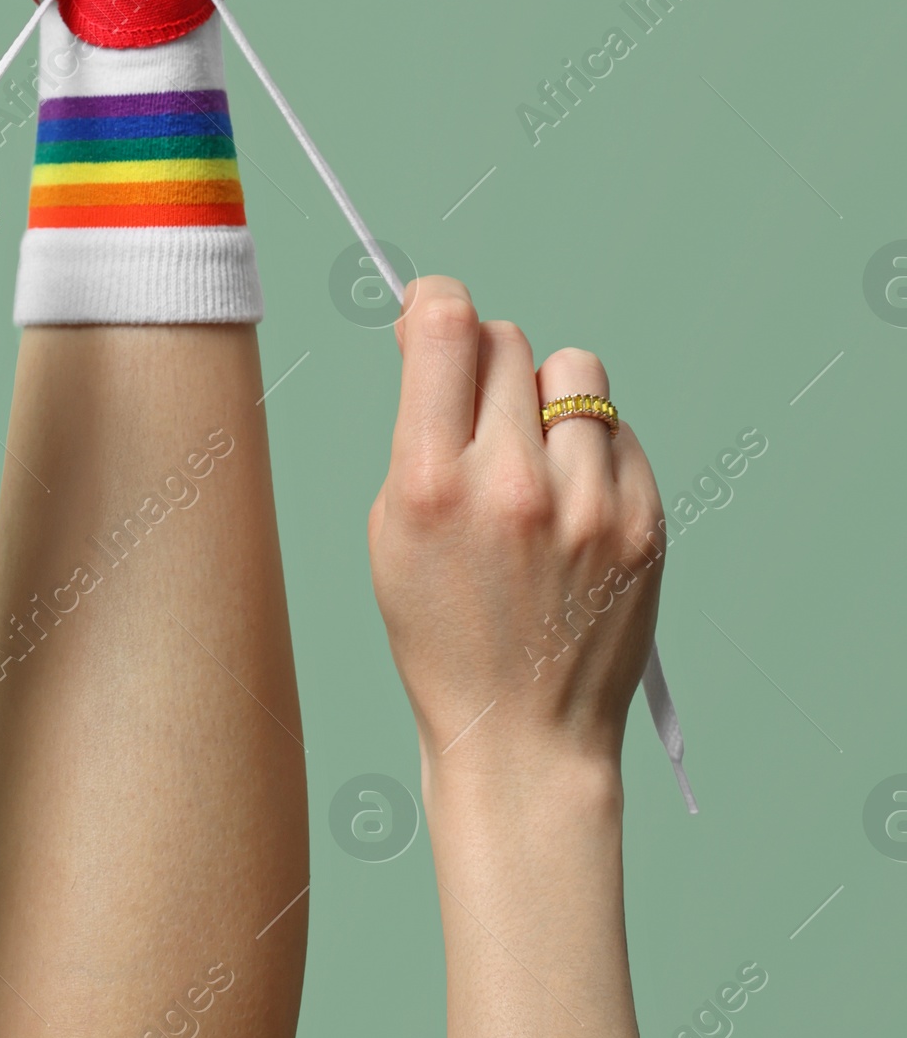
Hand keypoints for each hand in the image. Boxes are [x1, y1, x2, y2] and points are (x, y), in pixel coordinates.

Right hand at [368, 275, 664, 799]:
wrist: (523, 734)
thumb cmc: (443, 629)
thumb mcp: (393, 526)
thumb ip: (416, 425)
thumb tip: (436, 326)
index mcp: (431, 484)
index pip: (446, 325)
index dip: (434, 303)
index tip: (432, 316)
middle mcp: (514, 486)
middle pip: (507, 341)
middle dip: (486, 363)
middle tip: (479, 416)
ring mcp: (590, 505)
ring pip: (574, 373)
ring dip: (548, 400)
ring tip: (535, 459)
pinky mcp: (645, 521)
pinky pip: (620, 429)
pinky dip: (593, 451)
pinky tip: (572, 506)